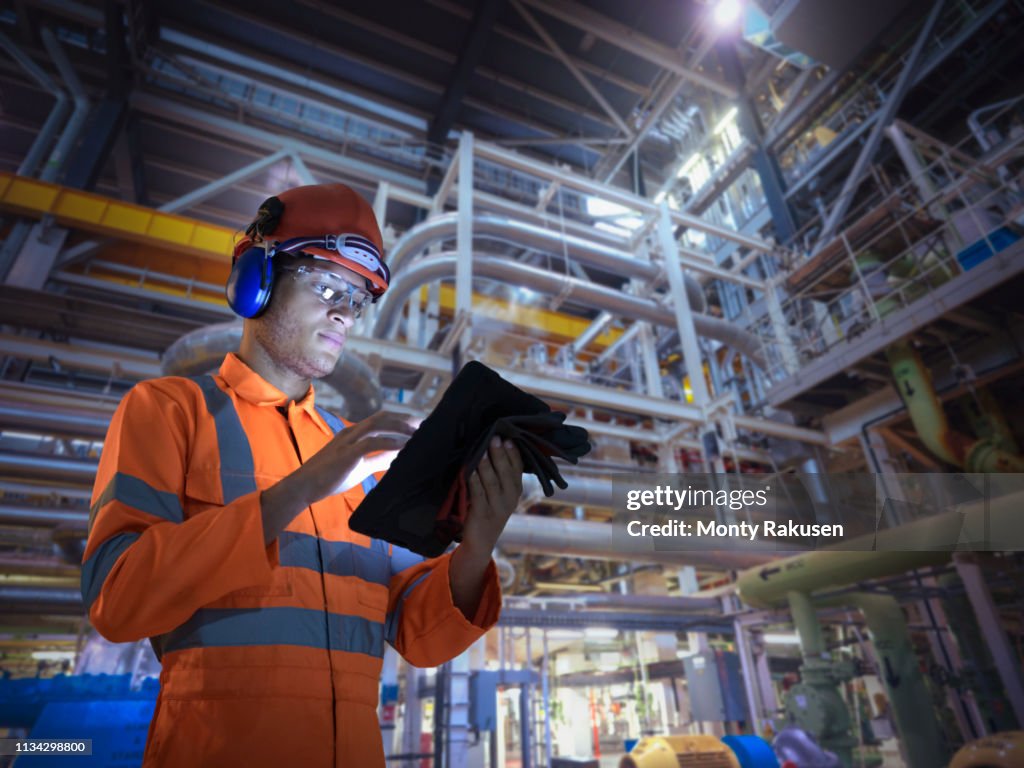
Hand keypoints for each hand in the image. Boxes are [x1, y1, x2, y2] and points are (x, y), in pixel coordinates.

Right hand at [298, 410, 415, 504]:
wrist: (304, 486)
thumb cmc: (330, 476)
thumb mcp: (361, 466)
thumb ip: (379, 459)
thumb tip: (399, 455)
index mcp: (354, 434)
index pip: (382, 420)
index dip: (401, 420)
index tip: (420, 424)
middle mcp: (352, 432)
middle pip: (383, 417)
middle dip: (405, 419)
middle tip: (425, 424)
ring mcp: (348, 441)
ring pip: (377, 425)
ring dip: (400, 427)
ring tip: (418, 433)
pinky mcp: (346, 453)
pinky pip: (370, 443)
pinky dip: (389, 442)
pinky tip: (403, 446)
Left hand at [461, 437, 523, 556]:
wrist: (481, 541)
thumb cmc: (489, 509)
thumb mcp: (501, 493)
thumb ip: (501, 475)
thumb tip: (496, 446)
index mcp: (516, 490)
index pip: (517, 468)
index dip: (513, 453)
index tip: (507, 438)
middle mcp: (510, 498)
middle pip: (506, 473)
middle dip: (500, 455)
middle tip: (494, 438)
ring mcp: (497, 508)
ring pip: (492, 483)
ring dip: (486, 466)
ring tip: (481, 451)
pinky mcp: (482, 514)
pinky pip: (478, 495)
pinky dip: (474, 482)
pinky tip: (470, 471)